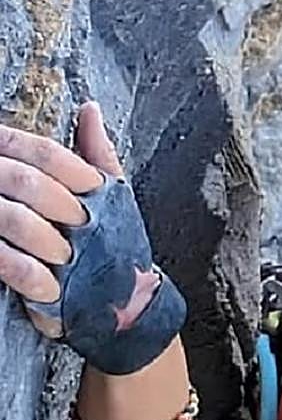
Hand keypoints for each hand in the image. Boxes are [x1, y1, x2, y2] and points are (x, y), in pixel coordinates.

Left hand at [0, 102, 185, 373]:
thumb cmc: (117, 251)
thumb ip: (98, 155)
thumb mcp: (115, 200)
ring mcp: (68, 261)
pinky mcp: (55, 295)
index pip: (51, 155)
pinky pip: (22, 270)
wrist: (131, 309)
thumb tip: (89, 110)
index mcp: (95, 197)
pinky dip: (2, 256)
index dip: (16, 143)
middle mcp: (82, 225)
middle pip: (29, 182)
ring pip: (17, 220)